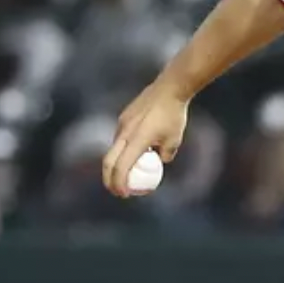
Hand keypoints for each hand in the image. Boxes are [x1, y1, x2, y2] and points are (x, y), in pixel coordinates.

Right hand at [102, 80, 189, 196]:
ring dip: (118, 164)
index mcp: (137, 140)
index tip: (124, 194)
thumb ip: (165, 154)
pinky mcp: (124, 117)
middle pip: (109, 161)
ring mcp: (122, 123)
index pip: (121, 167)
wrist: (169, 88)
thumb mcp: (174, 140)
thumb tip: (159, 161)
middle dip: (110, 179)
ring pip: (114, 149)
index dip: (120, 183)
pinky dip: (123, 149)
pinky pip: (120, 138)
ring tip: (129, 174)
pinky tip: (136, 152)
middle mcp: (125, 132)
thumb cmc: (174, 115)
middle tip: (117, 191)